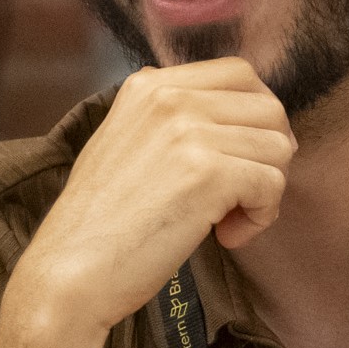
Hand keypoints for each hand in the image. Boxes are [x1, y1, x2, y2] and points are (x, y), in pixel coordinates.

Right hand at [4, 59, 294, 347]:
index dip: (255, 118)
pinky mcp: (209, 173)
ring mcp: (190, 132)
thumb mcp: (125, 144)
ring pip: (277, 148)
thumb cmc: (99, 225)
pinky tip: (224, 237)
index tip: (240, 159)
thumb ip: (171, 122)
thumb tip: (237, 125)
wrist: (71, 272)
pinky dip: (259, 217)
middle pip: (268, 108)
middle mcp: (171, 96)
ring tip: (224, 221)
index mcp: (149, 84)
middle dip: (268, 156)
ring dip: (264, 191)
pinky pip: (272, 184)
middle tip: (239, 196)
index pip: (240, 75)